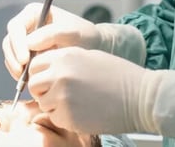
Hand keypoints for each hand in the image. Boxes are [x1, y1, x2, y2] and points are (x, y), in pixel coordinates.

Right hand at [3, 4, 102, 79]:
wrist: (92, 48)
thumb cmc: (84, 36)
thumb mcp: (72, 32)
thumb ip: (51, 34)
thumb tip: (29, 43)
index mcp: (33, 13)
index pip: (16, 27)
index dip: (17, 43)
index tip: (25, 59)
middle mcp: (26, 26)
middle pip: (9, 41)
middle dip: (13, 58)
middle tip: (21, 74)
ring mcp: (24, 41)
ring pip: (10, 54)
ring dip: (14, 67)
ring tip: (25, 81)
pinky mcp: (26, 55)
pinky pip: (16, 64)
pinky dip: (19, 73)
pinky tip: (28, 82)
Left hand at [28, 47, 152, 134]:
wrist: (140, 98)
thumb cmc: (118, 76)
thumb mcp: (88, 56)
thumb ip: (64, 61)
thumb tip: (46, 69)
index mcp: (63, 56)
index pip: (35, 65)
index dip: (40, 74)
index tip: (49, 80)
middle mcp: (59, 74)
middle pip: (34, 84)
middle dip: (43, 90)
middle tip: (59, 95)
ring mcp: (62, 96)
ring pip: (42, 103)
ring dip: (53, 105)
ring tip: (74, 103)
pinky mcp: (68, 117)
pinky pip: (55, 118)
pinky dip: (64, 118)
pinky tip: (81, 112)